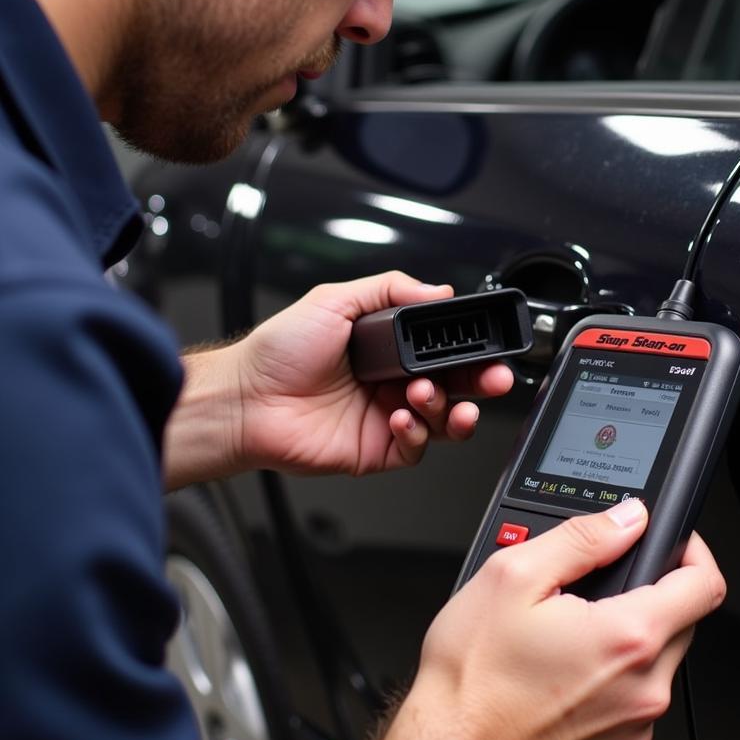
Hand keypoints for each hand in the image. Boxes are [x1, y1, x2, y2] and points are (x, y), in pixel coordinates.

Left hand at [164, 272, 512, 487]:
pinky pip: (416, 447)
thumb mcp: (335, 300)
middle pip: (456, 387)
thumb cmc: (278, 352)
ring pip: (444, 421)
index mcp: (389, 349)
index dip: (472, 350)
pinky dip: (417, 433)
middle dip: (480, 383)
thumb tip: (437, 289)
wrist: (246, 400)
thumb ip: (390, 289)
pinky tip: (400, 417)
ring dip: (448, 407)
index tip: (488, 346)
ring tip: (427, 394)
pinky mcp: (377, 450)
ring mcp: (387, 418)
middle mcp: (394, 383)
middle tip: (493, 378)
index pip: (445, 349)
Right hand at [360, 501, 725, 739]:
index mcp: (628, 638)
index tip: (671, 539)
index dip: (693, 549)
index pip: (705, 584)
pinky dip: (615, 671)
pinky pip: (636, 693)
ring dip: (631, 631)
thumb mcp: (515, 575)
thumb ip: (583, 537)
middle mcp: (644, 687)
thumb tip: (628, 518)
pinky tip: (567, 662)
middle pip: (686, 619)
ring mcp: (634, 724)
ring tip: (572, 624)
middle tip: (600, 580)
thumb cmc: (474, 675)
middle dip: (654, 589)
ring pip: (660, 657)